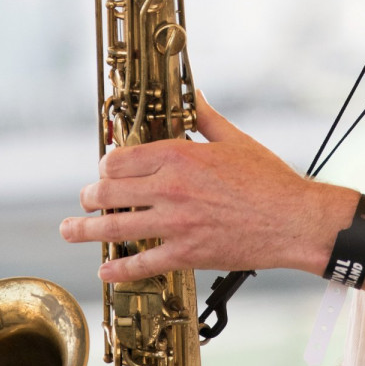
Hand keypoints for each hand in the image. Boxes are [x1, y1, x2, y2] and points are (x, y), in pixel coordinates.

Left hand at [58, 93, 353, 282]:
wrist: (294, 220)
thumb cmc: (270, 179)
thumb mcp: (236, 140)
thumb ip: (206, 117)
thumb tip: (194, 94)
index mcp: (180, 155)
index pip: (121, 159)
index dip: (106, 165)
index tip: (105, 170)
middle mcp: (171, 188)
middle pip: (109, 191)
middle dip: (91, 196)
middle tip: (86, 200)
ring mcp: (175, 223)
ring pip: (115, 227)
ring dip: (85, 230)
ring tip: (70, 230)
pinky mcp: (186, 253)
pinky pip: (142, 263)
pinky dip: (119, 269)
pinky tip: (105, 270)